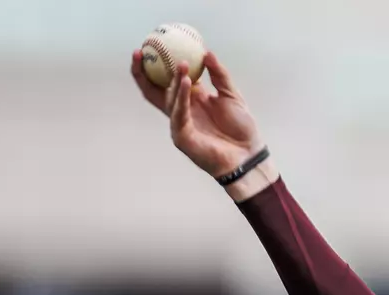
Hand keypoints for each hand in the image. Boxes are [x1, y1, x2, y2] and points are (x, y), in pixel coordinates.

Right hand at [130, 49, 262, 177]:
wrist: (248, 155)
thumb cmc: (241, 129)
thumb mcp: (232, 95)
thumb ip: (219, 75)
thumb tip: (207, 52)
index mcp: (189, 99)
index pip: (165, 80)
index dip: (153, 64)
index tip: (151, 45)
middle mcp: (180, 110)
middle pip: (152, 89)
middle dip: (141, 71)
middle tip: (140, 52)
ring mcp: (179, 123)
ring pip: (168, 98)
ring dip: (174, 80)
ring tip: (182, 65)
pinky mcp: (181, 136)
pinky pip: (179, 113)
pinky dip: (182, 97)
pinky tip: (187, 83)